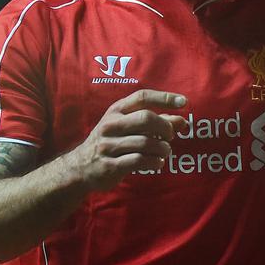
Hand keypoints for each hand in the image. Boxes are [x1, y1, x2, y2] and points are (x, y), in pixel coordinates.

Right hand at [65, 89, 187, 190]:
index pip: (142, 97)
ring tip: (165, 151)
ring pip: (145, 142)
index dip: (164, 98)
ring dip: (162, 148)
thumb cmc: (112, 142)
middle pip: (145, 118)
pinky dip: (154, 162)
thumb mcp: (129, 128)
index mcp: (116, 111)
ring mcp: (108, 145)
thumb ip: (156, 123)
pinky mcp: (110, 165)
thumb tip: (182, 121)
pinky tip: (157, 162)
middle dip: (165, 127)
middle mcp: (111, 125)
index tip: (184, 101)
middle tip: (170, 135)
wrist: (80, 167)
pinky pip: (139, 161)